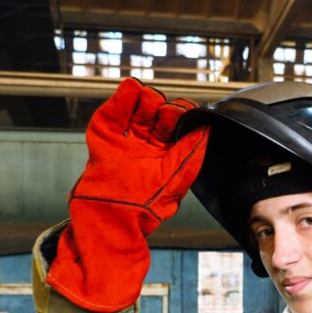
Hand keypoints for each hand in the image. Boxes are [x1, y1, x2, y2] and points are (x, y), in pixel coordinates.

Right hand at [47, 78, 208, 312]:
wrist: (109, 222)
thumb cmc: (144, 209)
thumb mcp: (176, 179)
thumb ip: (192, 153)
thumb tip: (208, 127)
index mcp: (166, 157)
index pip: (177, 127)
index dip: (182, 116)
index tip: (185, 112)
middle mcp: (145, 148)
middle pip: (156, 115)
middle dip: (163, 107)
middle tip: (165, 109)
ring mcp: (124, 142)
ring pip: (135, 110)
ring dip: (143, 99)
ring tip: (148, 96)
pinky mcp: (103, 139)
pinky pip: (112, 114)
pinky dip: (120, 99)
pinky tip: (131, 89)